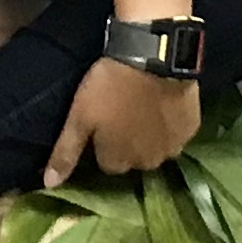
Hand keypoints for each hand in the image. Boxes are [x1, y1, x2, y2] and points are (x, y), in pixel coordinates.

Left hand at [47, 59, 197, 184]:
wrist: (153, 57)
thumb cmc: (110, 87)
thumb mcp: (79, 117)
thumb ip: (66, 153)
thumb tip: (49, 185)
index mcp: (118, 162)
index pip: (108, 163)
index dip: (104, 142)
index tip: (103, 122)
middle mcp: (147, 163)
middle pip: (134, 158)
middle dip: (129, 141)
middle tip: (124, 111)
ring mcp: (173, 148)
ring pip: (157, 148)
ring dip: (151, 135)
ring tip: (145, 107)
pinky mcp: (191, 130)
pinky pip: (178, 134)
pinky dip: (171, 124)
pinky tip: (164, 104)